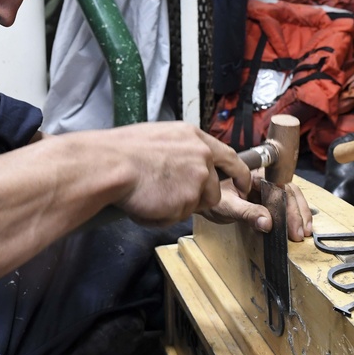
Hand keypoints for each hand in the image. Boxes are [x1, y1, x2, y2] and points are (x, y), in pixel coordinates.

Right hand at [105, 122, 252, 225]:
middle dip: (196, 199)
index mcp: (194, 137)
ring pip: (195, 205)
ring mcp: (198, 178)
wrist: (110, 164)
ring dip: (176, 206)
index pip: (229, 156)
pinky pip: (178, 216)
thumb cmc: (122, 151)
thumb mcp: (159, 138)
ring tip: (151, 195)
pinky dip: (162, 215)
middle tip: (170, 197)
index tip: (243, 184)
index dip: (238, 173)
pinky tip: (146, 202)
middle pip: (212, 189)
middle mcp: (202, 156)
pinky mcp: (189, 199)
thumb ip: (179, 151)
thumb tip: (182, 164)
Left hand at [199, 173, 312, 241]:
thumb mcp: (227, 206)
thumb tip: (267, 222)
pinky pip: (282, 204)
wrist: (202, 199)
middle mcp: (264, 178)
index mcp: (256, 174)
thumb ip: (246, 213)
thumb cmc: (211, 197)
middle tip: (299, 233)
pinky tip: (295, 227)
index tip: (293, 226)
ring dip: (298, 214)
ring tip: (302, 232)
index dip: (290, 207)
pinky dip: (291, 215)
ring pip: (289, 197)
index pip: (281, 188)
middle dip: (297, 213)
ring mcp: (266, 187)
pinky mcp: (265, 198)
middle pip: (289, 192)